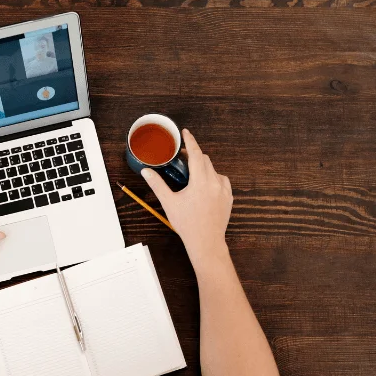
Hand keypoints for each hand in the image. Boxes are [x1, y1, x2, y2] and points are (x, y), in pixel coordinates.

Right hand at [141, 129, 232, 264]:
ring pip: (214, 170)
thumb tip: (146, 171)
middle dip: (194, 156)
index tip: (186, 133)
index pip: (196, 154)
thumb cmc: (187, 224)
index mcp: (200, 181)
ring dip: (203, 168)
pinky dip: (213, 178)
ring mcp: (224, 190)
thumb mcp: (169, 203)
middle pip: (205, 160)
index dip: (190, 141)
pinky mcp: (229, 197)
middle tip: (182, 158)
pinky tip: (206, 186)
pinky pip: (222, 181)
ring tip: (193, 176)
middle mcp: (214, 182)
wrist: (206, 242)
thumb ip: (157, 184)